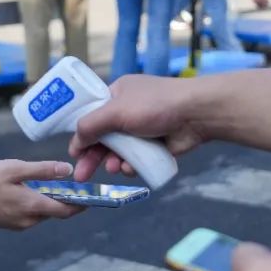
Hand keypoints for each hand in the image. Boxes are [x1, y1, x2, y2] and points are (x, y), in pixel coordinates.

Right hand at [0, 160, 82, 229]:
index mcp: (33, 206)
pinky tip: (28, 188)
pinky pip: (30, 213)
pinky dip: (36, 202)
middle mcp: (29, 220)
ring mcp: (19, 224)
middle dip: (66, 199)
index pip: (66, 210)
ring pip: (42, 212)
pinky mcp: (9, 223)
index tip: (93, 195)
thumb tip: (67, 170)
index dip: (81, 204)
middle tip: (71, 182)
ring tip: (47, 180)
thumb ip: (42, 170)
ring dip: (49, 199)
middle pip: (55, 211)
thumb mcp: (15, 169)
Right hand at [68, 74, 206, 181]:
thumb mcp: (116, 111)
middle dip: (93, 156)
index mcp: (117, 95)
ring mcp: (142, 129)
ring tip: (115, 168)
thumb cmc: (155, 105)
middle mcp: (128, 111)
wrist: (196, 114)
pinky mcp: (155, 144)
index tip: (73, 154)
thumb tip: (75, 141)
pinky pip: (136, 158)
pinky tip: (131, 169)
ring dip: (114, 161)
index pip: (92, 115)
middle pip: (103, 137)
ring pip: (119, 151)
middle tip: (81, 176)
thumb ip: (91, 125)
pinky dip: (131, 165)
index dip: (81, 135)